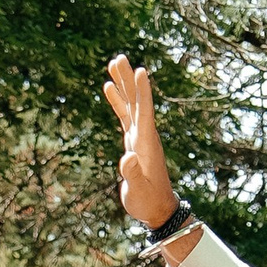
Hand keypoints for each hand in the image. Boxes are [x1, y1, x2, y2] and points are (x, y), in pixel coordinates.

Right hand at [104, 54, 186, 240]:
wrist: (157, 208)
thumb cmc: (148, 201)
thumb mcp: (138, 190)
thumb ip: (132, 174)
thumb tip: (126, 159)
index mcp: (146, 142)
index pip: (145, 111)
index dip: (143, 92)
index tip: (140, 70)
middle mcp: (144, 134)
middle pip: (136, 101)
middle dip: (128, 80)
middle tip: (118, 58)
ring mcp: (139, 136)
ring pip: (130, 104)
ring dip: (123, 84)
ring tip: (113, 64)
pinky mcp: (133, 142)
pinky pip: (124, 116)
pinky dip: (118, 101)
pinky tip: (110, 88)